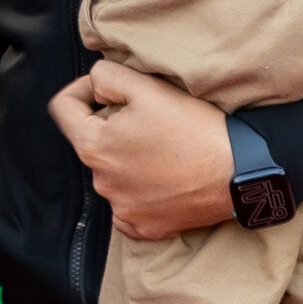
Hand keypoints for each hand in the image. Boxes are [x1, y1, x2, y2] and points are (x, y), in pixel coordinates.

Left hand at [50, 60, 235, 238]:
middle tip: (149, 117)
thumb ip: (106, 76)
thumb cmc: (193, 128)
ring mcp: (122, 209)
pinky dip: (140, 189)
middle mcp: (101, 182)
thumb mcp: (146, 86)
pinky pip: (129, 204)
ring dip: (128, 156)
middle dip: (111, 125)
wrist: (239, 173)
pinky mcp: (144, 227)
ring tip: (163, 146)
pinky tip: (165, 177)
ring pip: (113, 171)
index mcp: (93, 146)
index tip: (106, 88)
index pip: (63, 109)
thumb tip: (94, 87)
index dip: (82, 89)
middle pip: (92, 141)